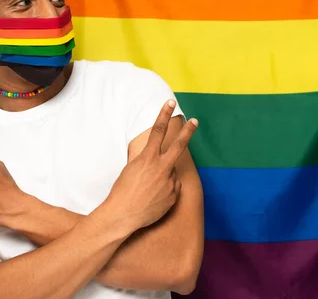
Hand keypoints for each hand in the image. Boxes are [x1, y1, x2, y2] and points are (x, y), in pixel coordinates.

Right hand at [104, 100, 197, 230]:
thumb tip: (161, 162)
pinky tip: (152, 199)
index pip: (158, 130)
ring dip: (161, 178)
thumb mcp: (131, 169)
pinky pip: (172, 189)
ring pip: (170, 174)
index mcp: (148, 158)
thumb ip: (148, 162)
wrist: (123, 215)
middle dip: (187, 131)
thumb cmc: (122, 191)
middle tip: (195, 121)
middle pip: (178, 145)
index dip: (164, 115)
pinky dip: (164, 191)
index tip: (170, 103)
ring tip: (147, 189)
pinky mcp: (174, 196)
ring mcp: (170, 182)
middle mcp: (162, 168)